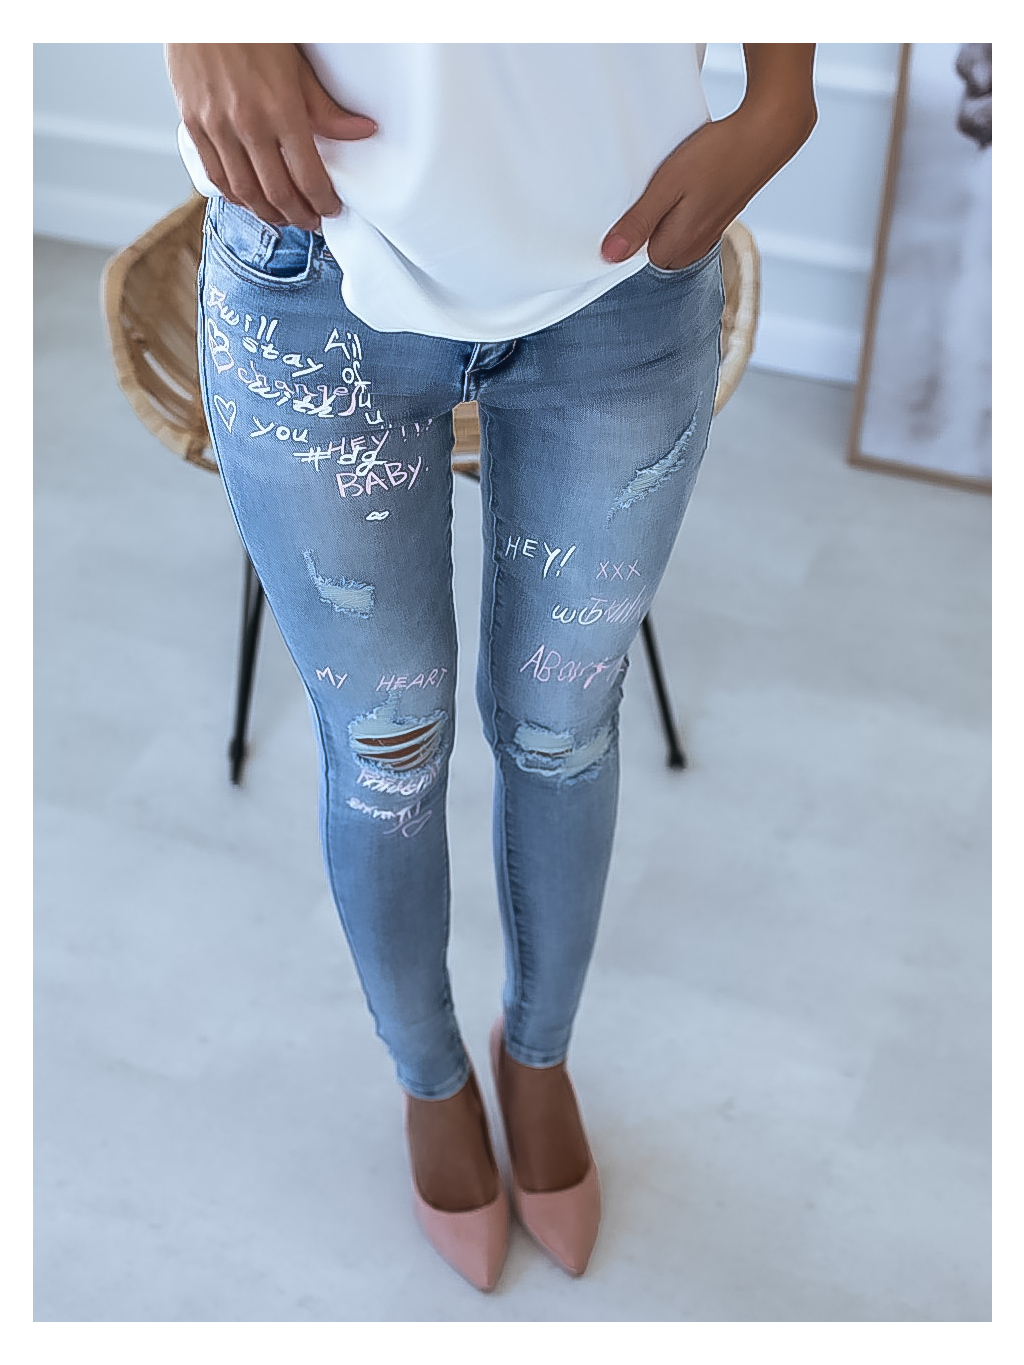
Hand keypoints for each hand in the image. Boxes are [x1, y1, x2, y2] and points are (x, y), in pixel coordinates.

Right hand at [166, 43, 376, 229]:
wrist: (203, 5)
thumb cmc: (250, 27)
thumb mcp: (297, 65)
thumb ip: (326, 108)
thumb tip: (361, 131)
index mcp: (280, 110)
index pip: (308, 176)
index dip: (322, 202)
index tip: (330, 209)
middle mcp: (247, 124)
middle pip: (277, 193)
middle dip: (299, 216)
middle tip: (311, 221)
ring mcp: (217, 127)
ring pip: (245, 192)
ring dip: (268, 213)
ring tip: (284, 217)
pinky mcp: (194, 124)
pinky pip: (216, 176)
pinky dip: (235, 196)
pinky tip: (249, 199)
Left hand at [601, 79, 815, 269]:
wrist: (765, 134)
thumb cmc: (717, 155)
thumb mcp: (667, 185)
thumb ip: (638, 222)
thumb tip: (610, 254)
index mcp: (680, 244)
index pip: (638, 257)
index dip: (630, 232)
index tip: (630, 206)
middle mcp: (696, 247)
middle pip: (657, 250)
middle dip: (648, 227)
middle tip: (650, 192)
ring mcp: (710, 234)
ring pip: (674, 237)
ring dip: (666, 217)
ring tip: (669, 186)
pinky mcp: (719, 219)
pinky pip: (690, 224)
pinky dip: (683, 209)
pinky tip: (687, 186)